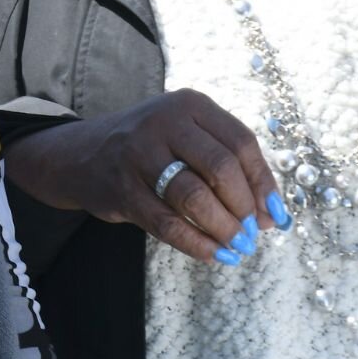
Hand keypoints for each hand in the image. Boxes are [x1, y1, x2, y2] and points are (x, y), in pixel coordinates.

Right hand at [4, 89, 283, 264]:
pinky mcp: (122, 188)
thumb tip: (272, 215)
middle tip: (253, 232)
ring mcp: (139, 154)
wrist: (82, 153)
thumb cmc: (151, 147)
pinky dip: (196, 243)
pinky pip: (167, 223)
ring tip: (237, 246)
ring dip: (223, 228)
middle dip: (244, 207)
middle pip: (221, 167)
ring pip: (195, 197)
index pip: (241, 142)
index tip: (275, 214)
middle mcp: (164, 122)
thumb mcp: (186, 135)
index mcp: (189, 104)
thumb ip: (227, 164)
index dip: (263, 182)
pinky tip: (212, 254)